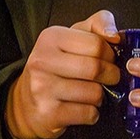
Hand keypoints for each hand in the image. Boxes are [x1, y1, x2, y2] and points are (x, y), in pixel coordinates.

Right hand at [5, 11, 119, 138]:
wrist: (25, 102)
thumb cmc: (57, 65)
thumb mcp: (73, 37)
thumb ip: (98, 25)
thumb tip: (114, 35)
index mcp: (51, 38)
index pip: (96, 44)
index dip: (110, 54)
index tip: (108, 59)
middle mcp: (42, 61)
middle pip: (96, 68)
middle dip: (111, 76)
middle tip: (109, 78)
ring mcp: (43, 88)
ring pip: (94, 93)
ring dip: (101, 96)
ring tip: (92, 93)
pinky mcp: (48, 113)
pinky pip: (88, 113)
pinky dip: (93, 113)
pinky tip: (83, 108)